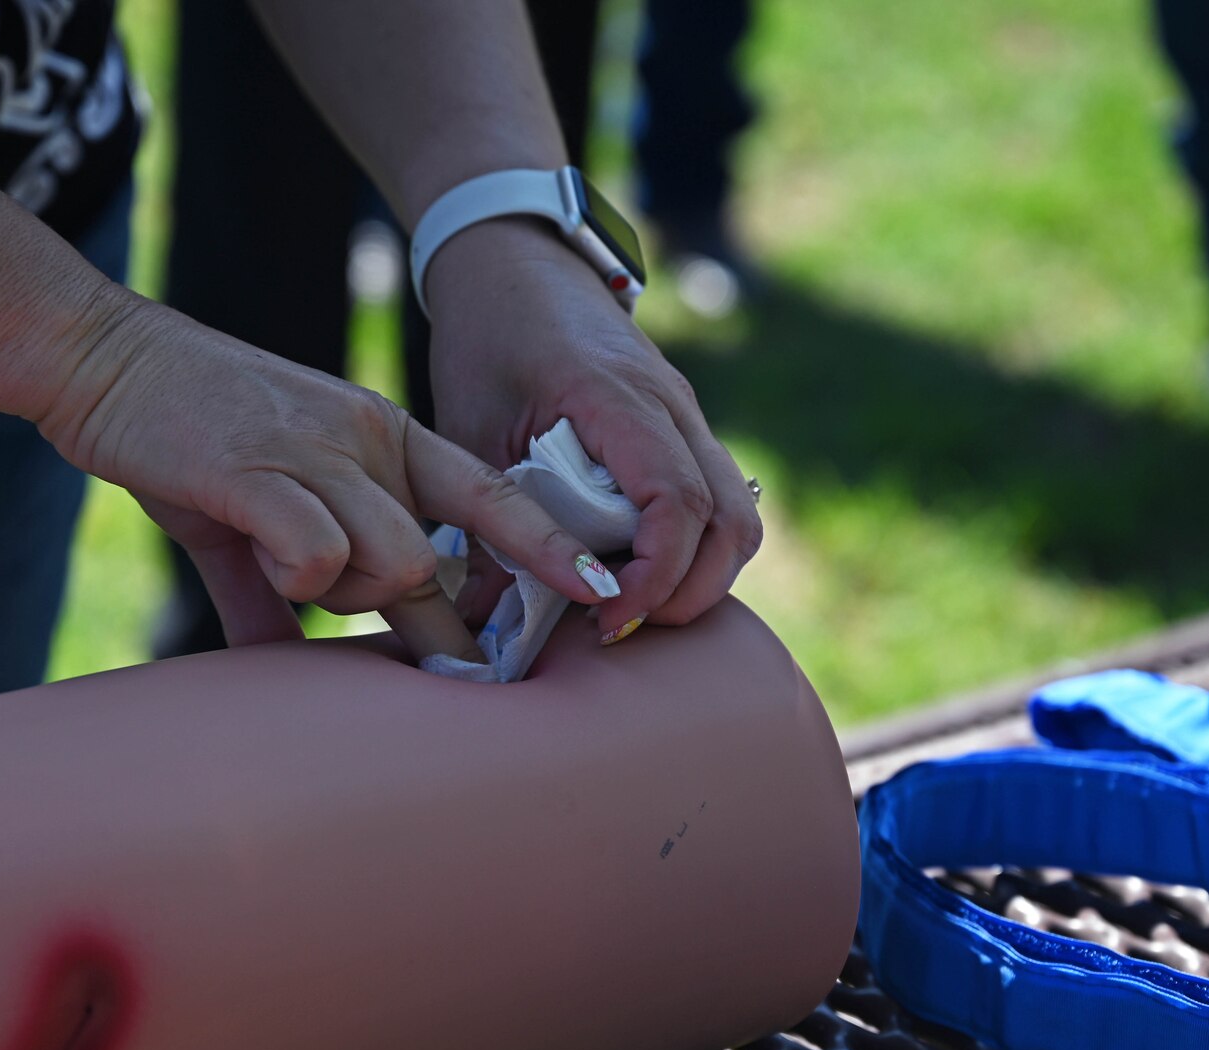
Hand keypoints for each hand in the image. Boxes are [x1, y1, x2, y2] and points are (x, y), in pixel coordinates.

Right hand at [34, 290, 617, 661]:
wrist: (101, 359)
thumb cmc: (183, 435)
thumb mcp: (248, 510)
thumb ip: (273, 589)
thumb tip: (276, 667)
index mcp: (384, 439)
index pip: (491, 495)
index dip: (548, 546)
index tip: (598, 589)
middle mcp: (367, 441)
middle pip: (434, 559)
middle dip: (410, 616)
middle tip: (348, 609)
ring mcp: (315, 452)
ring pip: (392, 561)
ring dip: (346, 593)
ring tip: (283, 562)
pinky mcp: (255, 470)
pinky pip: (317, 553)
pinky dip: (297, 576)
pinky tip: (261, 553)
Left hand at [423, 218, 762, 643]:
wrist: (513, 260)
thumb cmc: (487, 336)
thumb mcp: (470, 429)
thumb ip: (489, 523)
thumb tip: (490, 622)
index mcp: (619, 398)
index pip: (677, 503)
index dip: (653, 576)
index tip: (604, 616)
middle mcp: (672, 405)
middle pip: (729, 521)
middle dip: (687, 593)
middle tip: (619, 630)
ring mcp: (687, 413)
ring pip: (738, 513)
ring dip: (701, 576)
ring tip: (632, 609)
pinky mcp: (684, 425)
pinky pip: (719, 498)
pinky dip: (695, 548)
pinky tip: (639, 572)